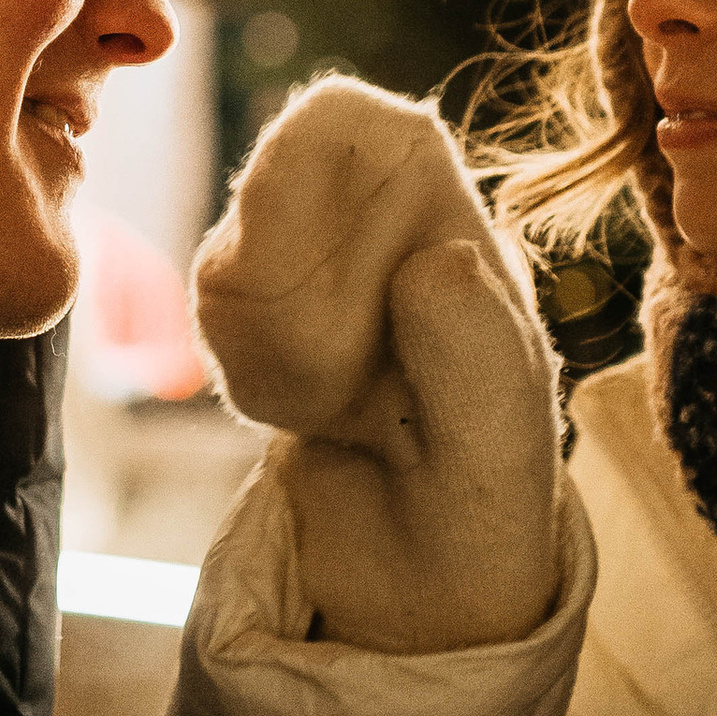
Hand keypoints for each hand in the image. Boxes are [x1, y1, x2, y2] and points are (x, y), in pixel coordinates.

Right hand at [191, 76, 562, 654]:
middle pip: (274, 175)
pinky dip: (241, 365)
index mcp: (453, 227)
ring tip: (328, 406)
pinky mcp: (267, 320)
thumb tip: (440, 257)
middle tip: (317, 370)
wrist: (424, 590)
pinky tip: (297, 413)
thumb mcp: (500, 454)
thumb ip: (477, 360)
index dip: (310, 146)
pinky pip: (217, 313)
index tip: (294, 226)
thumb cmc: (489, 514)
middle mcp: (381, 230)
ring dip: (259, 333)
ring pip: (234, 254)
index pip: (366, 125)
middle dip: (272, 269)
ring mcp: (318, 269)